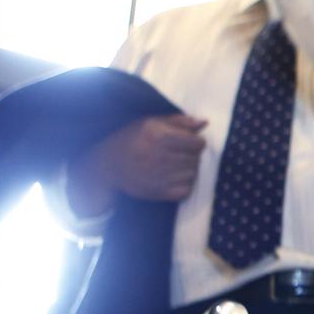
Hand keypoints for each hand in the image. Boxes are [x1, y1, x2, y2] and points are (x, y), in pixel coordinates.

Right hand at [69, 114, 207, 214]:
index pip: (198, 143)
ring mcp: (160, 176)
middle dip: (192, 155)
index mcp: (159, 136)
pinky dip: (185, 185)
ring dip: (188, 170)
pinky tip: (173, 178)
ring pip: (193, 174)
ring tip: (174, 165)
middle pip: (196, 159)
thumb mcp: (152, 122)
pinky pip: (187, 190)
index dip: (196, 142)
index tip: (187, 142)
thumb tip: (204, 122)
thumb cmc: (132, 139)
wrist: (108, 165)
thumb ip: (180, 121)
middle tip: (177, 154)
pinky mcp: (159, 192)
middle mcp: (160, 156)